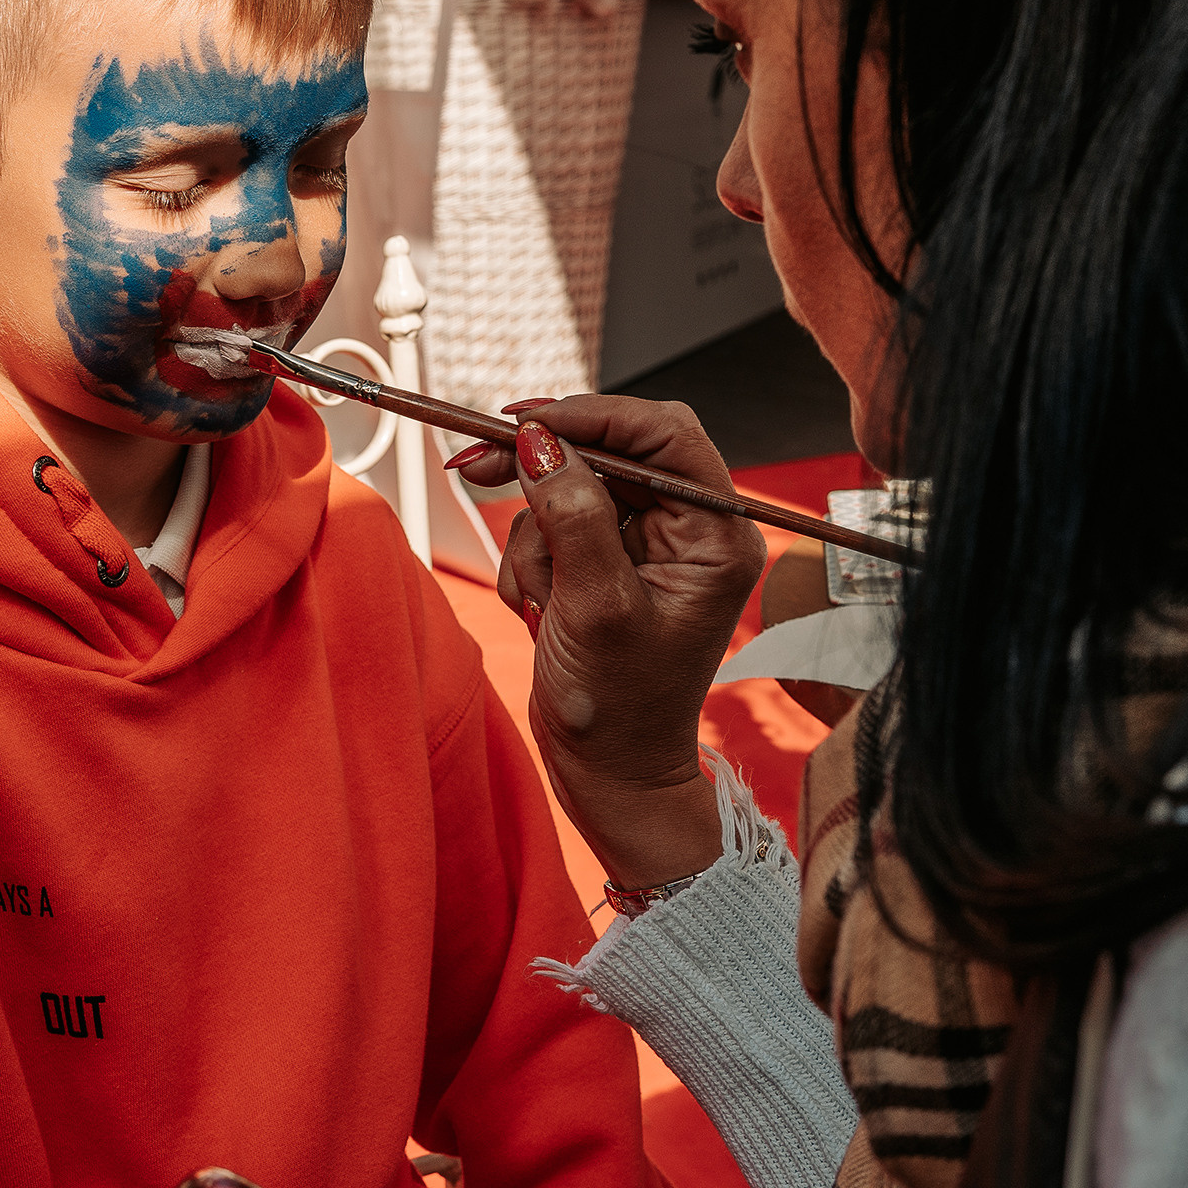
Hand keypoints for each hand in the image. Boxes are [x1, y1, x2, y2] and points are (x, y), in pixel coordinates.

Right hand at [454, 398, 765, 889]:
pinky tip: (541, 608)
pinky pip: (555, 523)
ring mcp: (649, 543)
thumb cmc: (619, 708)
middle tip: (471, 463)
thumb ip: (572, 516)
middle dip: (544, 469)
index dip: (592, 415)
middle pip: (610, 451)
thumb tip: (541, 441)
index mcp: (717, 535)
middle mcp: (691, 528)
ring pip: (571, 487)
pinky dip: (533, 559)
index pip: (664, 435)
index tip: (522, 420)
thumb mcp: (594, 608)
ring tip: (541, 601)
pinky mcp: (611, 559)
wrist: (608, 772)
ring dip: (536, 535)